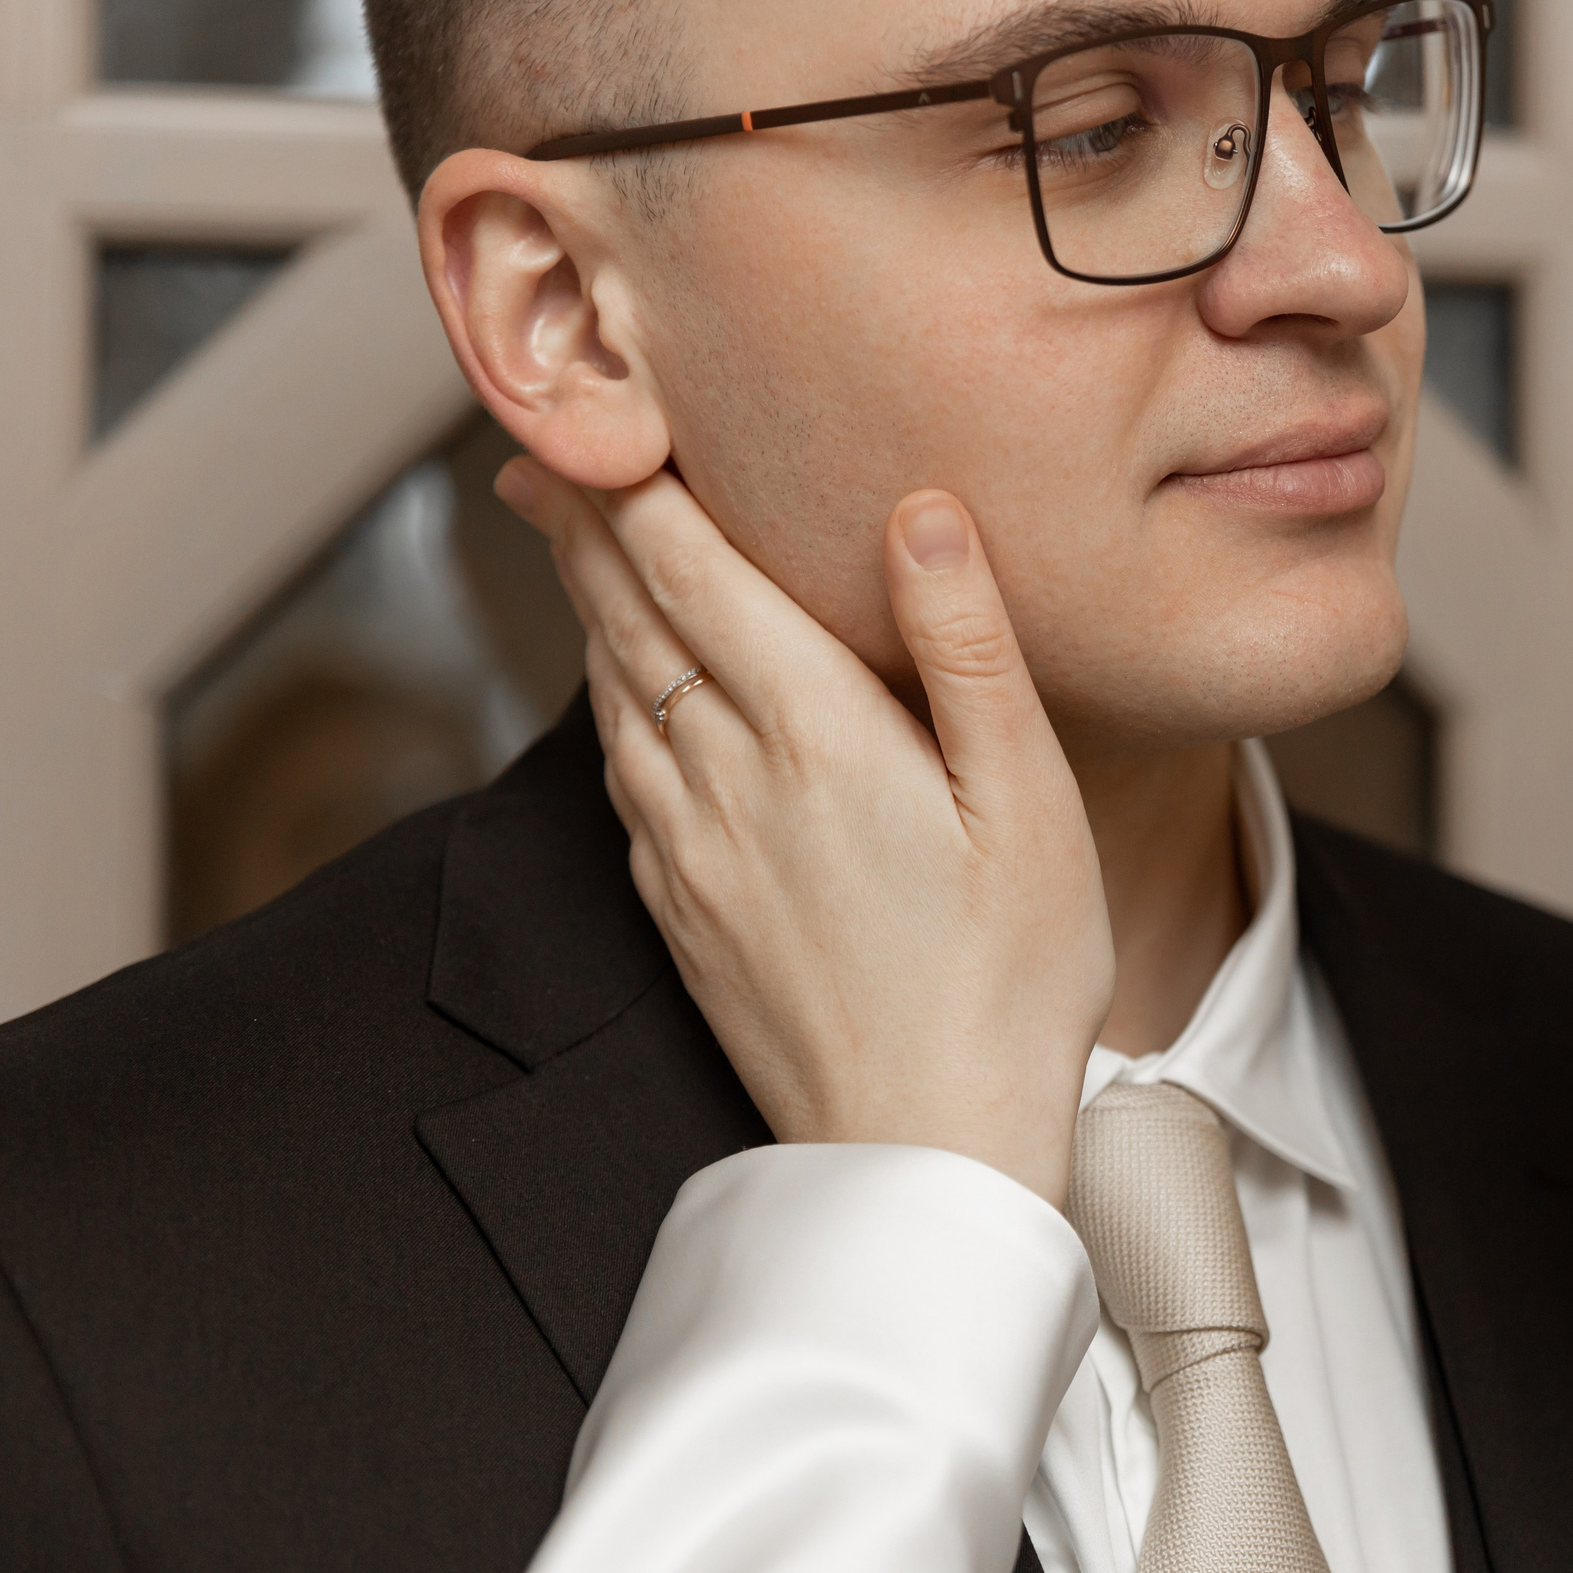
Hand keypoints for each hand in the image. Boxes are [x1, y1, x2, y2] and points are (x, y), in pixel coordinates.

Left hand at [496, 458, 1114, 1208]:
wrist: (922, 1150)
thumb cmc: (1006, 983)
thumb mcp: (1026, 801)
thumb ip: (965, 647)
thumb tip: (920, 512)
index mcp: (810, 735)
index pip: (692, 573)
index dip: (636, 489)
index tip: (595, 422)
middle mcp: (725, 781)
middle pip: (628, 621)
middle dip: (587, 528)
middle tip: (546, 456)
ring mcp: (689, 853)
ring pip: (611, 696)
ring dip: (586, 610)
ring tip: (576, 550)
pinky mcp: (682, 915)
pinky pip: (620, 779)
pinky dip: (606, 709)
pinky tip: (621, 699)